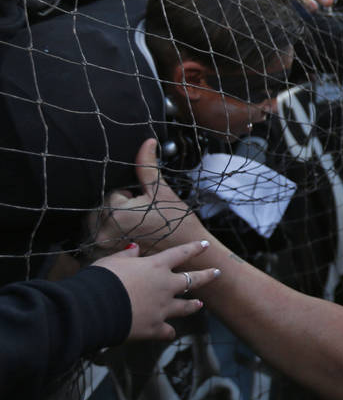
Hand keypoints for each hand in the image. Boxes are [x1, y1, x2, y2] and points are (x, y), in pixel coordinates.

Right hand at [93, 240, 219, 341]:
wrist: (93, 309)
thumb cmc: (99, 280)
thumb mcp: (112, 261)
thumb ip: (127, 256)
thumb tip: (135, 248)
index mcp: (155, 266)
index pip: (180, 253)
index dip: (194, 248)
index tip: (206, 245)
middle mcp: (164, 286)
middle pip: (192, 280)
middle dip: (206, 276)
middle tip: (217, 273)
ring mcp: (162, 308)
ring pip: (185, 306)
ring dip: (193, 305)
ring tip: (200, 304)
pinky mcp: (154, 328)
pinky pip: (167, 331)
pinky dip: (168, 333)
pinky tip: (169, 334)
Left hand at [98, 139, 206, 254]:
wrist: (187, 252)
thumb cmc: (177, 221)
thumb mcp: (162, 192)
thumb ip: (147, 166)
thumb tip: (146, 141)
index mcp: (115, 213)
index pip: (112, 194)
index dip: (129, 197)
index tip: (145, 207)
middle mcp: (103, 232)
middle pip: (101, 208)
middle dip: (118, 209)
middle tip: (142, 218)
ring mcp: (103, 247)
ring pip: (99, 223)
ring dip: (113, 223)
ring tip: (137, 229)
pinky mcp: (105, 257)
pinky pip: (101, 239)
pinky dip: (112, 237)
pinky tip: (131, 239)